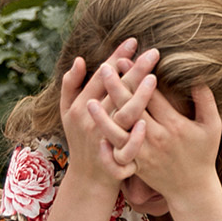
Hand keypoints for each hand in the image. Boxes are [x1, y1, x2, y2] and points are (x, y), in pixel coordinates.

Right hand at [58, 41, 157, 194]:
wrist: (88, 179)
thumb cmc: (81, 140)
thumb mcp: (67, 113)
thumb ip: (71, 85)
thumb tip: (79, 59)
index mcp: (82, 106)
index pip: (102, 76)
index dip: (117, 58)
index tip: (134, 41)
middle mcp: (93, 121)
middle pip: (116, 91)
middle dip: (134, 70)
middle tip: (154, 52)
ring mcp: (104, 140)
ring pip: (123, 116)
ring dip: (138, 97)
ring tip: (154, 79)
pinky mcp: (114, 159)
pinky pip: (126, 148)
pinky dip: (134, 136)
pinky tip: (146, 122)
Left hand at [93, 77, 221, 209]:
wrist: (192, 189)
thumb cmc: (204, 154)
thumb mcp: (213, 127)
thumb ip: (206, 101)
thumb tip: (198, 77)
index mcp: (174, 125)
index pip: (152, 96)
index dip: (139, 76)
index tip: (127, 59)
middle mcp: (155, 138)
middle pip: (131, 109)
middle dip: (117, 87)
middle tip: (106, 67)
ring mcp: (143, 153)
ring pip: (118, 132)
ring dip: (103, 116)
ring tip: (89, 100)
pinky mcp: (135, 165)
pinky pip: (116, 155)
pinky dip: (105, 144)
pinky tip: (94, 132)